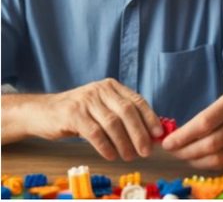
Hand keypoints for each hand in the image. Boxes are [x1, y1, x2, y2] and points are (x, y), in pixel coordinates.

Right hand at [35, 79, 162, 160]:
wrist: (44, 112)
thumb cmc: (79, 113)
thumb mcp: (102, 107)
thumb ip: (122, 115)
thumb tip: (149, 133)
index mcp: (112, 86)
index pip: (137, 100)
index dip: (150, 117)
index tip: (158, 134)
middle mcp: (101, 89)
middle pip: (127, 112)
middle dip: (139, 133)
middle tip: (146, 151)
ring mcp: (86, 100)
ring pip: (112, 123)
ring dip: (124, 143)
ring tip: (130, 156)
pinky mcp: (73, 114)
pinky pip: (95, 133)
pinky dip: (106, 146)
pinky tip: (112, 156)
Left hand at [162, 93, 222, 169]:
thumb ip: (202, 118)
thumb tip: (173, 136)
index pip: (204, 122)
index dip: (183, 135)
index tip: (167, 143)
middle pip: (210, 143)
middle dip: (186, 151)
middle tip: (173, 152)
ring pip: (218, 158)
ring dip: (195, 161)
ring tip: (184, 157)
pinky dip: (208, 166)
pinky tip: (199, 161)